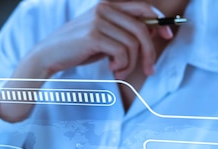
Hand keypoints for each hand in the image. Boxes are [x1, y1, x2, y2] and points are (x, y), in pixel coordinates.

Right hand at [26, 1, 173, 79]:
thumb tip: (151, 32)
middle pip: (141, 28)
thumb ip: (123, 32)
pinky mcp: (94, 35)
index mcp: (108, 4)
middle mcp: (104, 8)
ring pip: (132, 44)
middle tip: (149, 70)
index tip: (167, 36)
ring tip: (120, 72)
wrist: (49, 56)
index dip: (159, 21)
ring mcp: (99, 20)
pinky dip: (122, 65)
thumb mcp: (104, 36)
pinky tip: (112, 69)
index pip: (143, 8)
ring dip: (131, 64)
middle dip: (149, 52)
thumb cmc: (78, 48)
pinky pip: (122, 52)